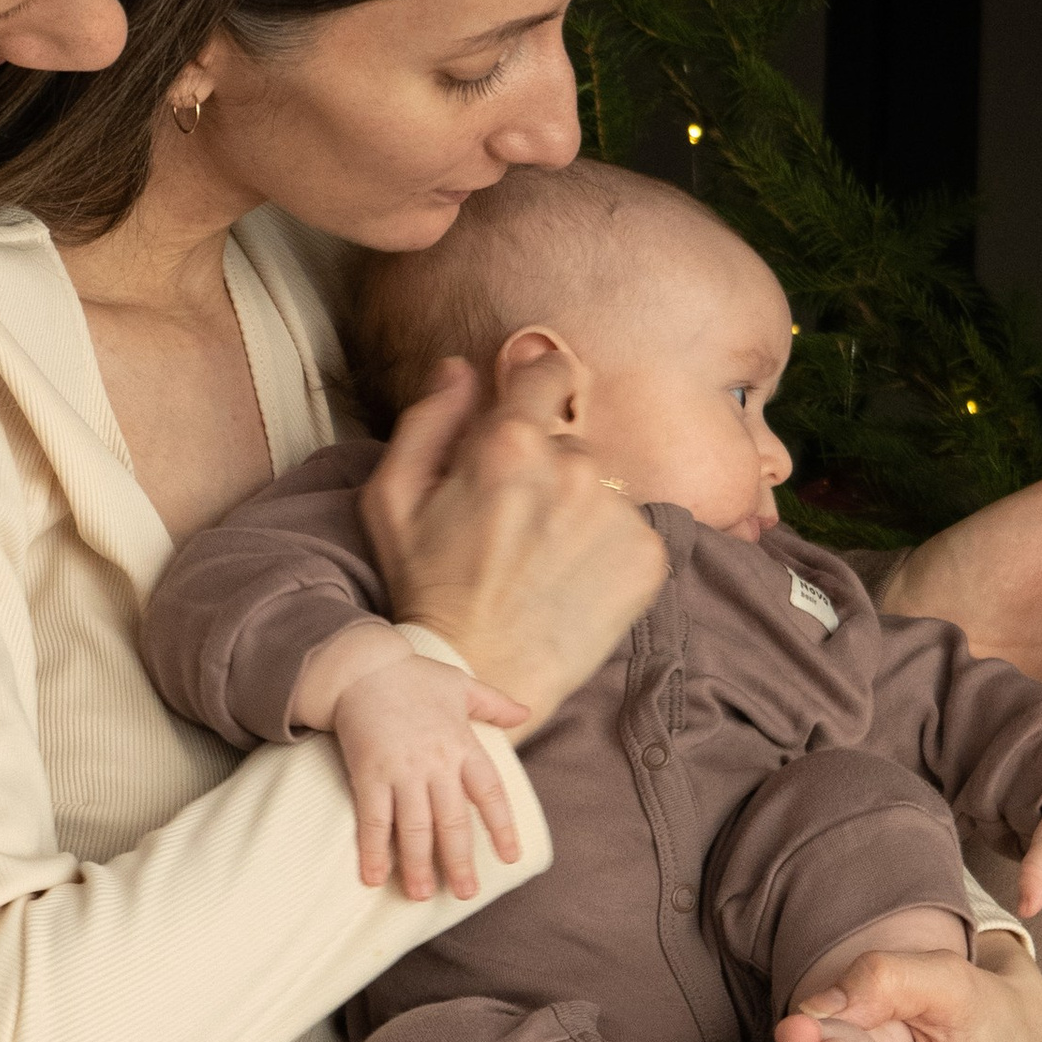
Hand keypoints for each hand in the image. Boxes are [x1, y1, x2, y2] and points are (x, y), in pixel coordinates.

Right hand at [315, 637, 526, 902]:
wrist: (362, 665)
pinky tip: (373, 877)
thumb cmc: (413, 675)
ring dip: (417, 865)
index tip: (510, 856)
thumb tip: (525, 712)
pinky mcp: (369, 773)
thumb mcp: (461, 685)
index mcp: (462, 744)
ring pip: (414, 828)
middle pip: (452, 821)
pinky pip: (373, 819)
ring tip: (421, 895)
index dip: (501, 827)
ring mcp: (401, 771)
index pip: (490, 793)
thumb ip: (493, 704)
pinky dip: (373, 850)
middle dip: (458, 861)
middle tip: (465, 893)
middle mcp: (436, 763)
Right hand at [363, 359, 666, 729]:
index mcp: (509, 443)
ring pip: (600, 488)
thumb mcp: (394, 498)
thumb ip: (428, 420)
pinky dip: (607, 548)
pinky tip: (571, 580)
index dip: (539, 384)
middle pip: (570, 442)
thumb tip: (460, 368)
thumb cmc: (426, 587)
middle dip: (546, 469)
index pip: (551, 371)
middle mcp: (572, 467)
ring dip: (577, 510)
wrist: (480, 673)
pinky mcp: (648, 555)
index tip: (534, 405)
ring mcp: (617, 511)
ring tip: (541, 560)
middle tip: (514, 525)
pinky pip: (631, 528)